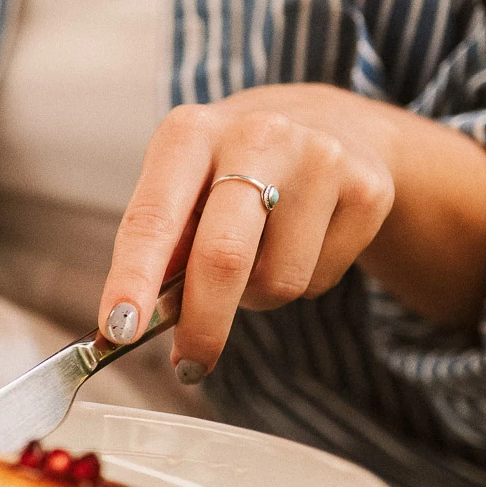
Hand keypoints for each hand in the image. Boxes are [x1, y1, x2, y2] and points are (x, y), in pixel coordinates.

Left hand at [97, 84, 404, 381]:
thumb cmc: (232, 167)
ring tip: (258, 255)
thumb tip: (134, 322)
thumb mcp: (182, 184)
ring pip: (277, 281)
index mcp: (190, 132)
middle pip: (223, 257)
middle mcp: (257, 135)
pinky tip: (301, 240)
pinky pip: (318, 280)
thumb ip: (161, 246)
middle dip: (202, 324)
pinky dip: (300, 282)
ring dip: (256, 297)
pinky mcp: (368, 189)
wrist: (329, 121)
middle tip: (188, 364)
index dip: (132, 279)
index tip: (118, 329)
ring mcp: (320, 158)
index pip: (153, 218)